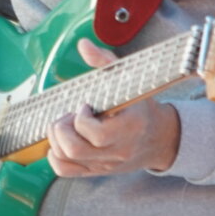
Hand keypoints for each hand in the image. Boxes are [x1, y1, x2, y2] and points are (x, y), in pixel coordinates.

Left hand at [47, 39, 180, 177]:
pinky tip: (60, 141)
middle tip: (67, 116)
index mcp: (129, 128)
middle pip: (75, 149)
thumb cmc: (140, 107)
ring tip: (64, 125)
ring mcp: (105, 164)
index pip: (97, 134)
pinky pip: (65, 171)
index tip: (84, 105)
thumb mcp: (129, 80)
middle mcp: (117, 151)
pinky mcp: (96, 171)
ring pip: (67, 160)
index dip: (81, 119)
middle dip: (61, 129)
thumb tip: (83, 44)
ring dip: (55, 140)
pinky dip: (55, 156)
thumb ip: (105, 62)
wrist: (159, 138)